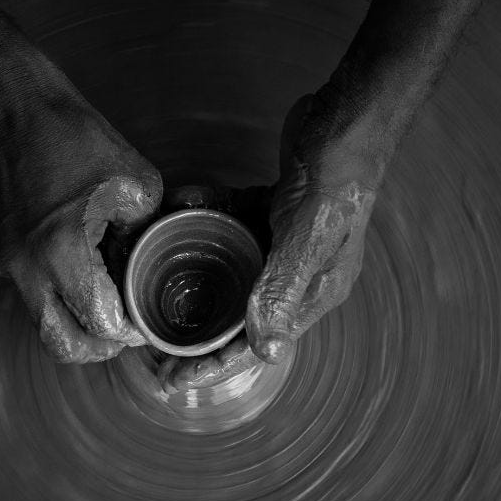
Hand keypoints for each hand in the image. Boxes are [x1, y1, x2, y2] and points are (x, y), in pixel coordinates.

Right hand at [0, 67, 161, 362]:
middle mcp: (25, 266)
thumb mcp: (136, 183)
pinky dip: (51, 287)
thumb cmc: (73, 138)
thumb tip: (145, 265)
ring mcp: (2, 260)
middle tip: (117, 336)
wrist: (12, 109)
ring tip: (99, 300)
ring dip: (72, 320)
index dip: (125, 333)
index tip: (139, 326)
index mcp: (62, 250)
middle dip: (94, 348)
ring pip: (40, 318)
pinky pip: (25, 286)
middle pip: (59, 343)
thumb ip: (146, 233)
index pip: (97, 322)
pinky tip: (69, 262)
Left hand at [159, 91, 379, 389]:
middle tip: (157, 349)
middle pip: (239, 315)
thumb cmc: (337, 182)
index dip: (216, 365)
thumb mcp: (308, 241)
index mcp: (313, 291)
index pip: (259, 343)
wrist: (348, 120)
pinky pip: (228, 222)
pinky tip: (180, 205)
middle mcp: (296, 272)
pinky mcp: (269, 210)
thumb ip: (282, 291)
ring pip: (229, 268)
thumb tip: (266, 351)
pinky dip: (205, 214)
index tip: (176, 380)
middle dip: (199, 334)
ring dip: (195, 267)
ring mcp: (282, 241)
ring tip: (152, 277)